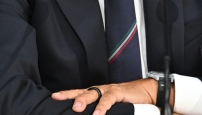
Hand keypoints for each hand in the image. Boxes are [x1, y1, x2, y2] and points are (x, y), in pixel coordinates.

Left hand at [51, 78, 172, 114]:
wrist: (147, 92)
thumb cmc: (128, 100)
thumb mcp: (112, 106)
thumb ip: (101, 110)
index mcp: (98, 93)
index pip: (79, 92)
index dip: (67, 94)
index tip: (54, 97)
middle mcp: (101, 90)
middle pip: (82, 91)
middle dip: (69, 95)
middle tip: (57, 98)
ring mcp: (109, 90)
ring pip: (93, 94)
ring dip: (83, 100)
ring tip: (76, 109)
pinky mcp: (119, 93)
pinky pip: (108, 100)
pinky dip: (102, 108)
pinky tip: (97, 114)